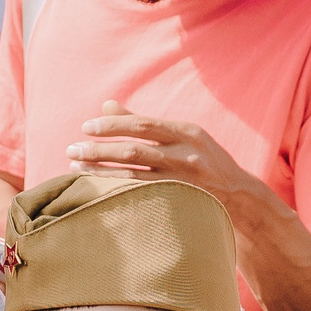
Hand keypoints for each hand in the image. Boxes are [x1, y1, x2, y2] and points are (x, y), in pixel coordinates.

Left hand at [68, 100, 269, 214]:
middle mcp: (187, 156)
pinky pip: (142, 197)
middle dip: (100, 149)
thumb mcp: (182, 136)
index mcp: (187, 133)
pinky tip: (96, 189)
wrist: (238, 197)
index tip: (86, 127)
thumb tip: (106, 105)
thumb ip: (144, 123)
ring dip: (101, 171)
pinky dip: (117, 191)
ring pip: (134, 176)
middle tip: (72, 149)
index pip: (143, 125)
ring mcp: (184, 183)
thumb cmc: (203, 161)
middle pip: (134, 150)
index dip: (112, 126)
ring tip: (76, 167)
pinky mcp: (180, 205)